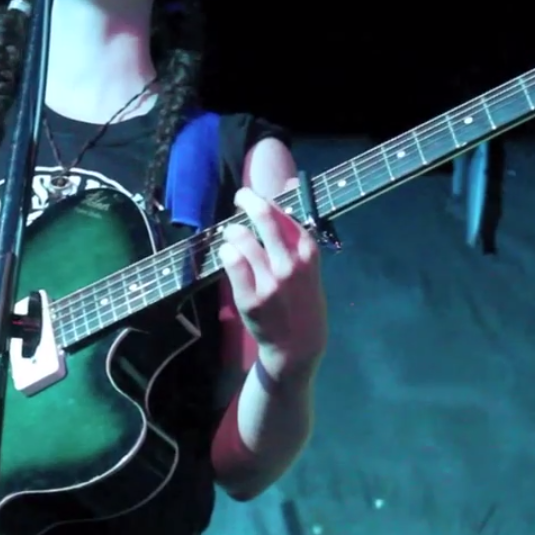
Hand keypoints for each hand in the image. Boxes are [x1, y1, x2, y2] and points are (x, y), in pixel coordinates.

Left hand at [218, 179, 328, 376]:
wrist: (298, 345)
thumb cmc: (303, 300)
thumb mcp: (308, 266)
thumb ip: (294, 235)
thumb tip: (285, 189)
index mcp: (308, 252)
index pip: (282, 213)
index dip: (264, 200)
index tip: (253, 198)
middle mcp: (290, 264)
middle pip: (263, 216)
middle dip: (247, 200)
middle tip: (239, 198)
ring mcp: (269, 281)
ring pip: (242, 237)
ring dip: (232, 230)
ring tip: (232, 234)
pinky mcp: (249, 298)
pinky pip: (231, 262)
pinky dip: (226, 252)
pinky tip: (228, 253)